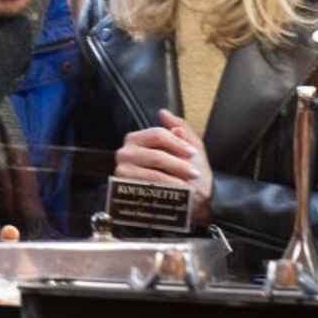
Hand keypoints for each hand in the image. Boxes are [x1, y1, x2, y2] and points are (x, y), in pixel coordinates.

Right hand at [114, 109, 213, 226]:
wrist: (186, 203)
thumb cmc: (188, 176)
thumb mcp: (189, 148)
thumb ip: (180, 128)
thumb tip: (163, 113)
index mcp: (137, 139)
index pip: (157, 135)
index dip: (177, 144)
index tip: (192, 153)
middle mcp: (126, 153)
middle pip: (156, 155)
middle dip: (178, 165)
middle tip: (194, 173)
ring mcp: (123, 172)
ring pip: (153, 174)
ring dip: (174, 181)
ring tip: (188, 186)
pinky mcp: (125, 192)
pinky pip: (148, 191)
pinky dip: (164, 193)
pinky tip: (175, 195)